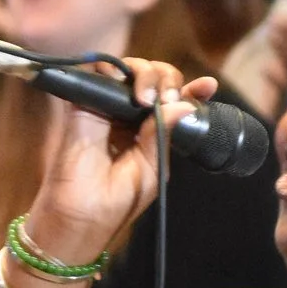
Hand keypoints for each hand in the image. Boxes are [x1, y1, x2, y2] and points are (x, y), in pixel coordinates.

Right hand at [24, 57, 211, 262]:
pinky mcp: (83, 105)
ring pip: (128, 71)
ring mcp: (106, 109)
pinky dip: (113, 70)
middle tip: (166, 99)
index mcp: (150, 133)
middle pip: (153, 78)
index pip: (173, 102)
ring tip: (149, 98)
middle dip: (166, 79)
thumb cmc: (116, 203)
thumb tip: (184, 105)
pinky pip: (98, 74)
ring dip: (145, 73)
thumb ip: (163, 134)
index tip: (207, 87)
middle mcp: (130, 116)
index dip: (191, 90)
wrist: (78, 217)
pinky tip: (128, 85)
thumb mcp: (151, 170)